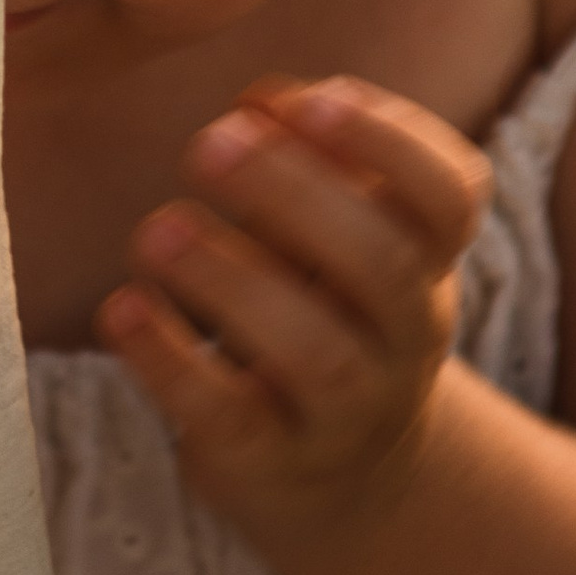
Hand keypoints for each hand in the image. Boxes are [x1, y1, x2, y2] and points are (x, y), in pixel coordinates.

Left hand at [99, 76, 491, 561]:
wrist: (340, 476)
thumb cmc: (321, 311)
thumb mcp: (330, 234)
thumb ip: (303, 161)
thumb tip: (259, 101)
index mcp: (427, 260)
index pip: (452, 196)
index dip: (393, 141)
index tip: (315, 98)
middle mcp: (406, 337)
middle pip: (387, 265)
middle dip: (297, 193)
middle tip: (208, 144)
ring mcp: (349, 412)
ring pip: (319, 352)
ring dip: (233, 280)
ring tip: (158, 230)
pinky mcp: (274, 463)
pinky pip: (230, 417)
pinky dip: (172, 361)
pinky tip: (122, 309)